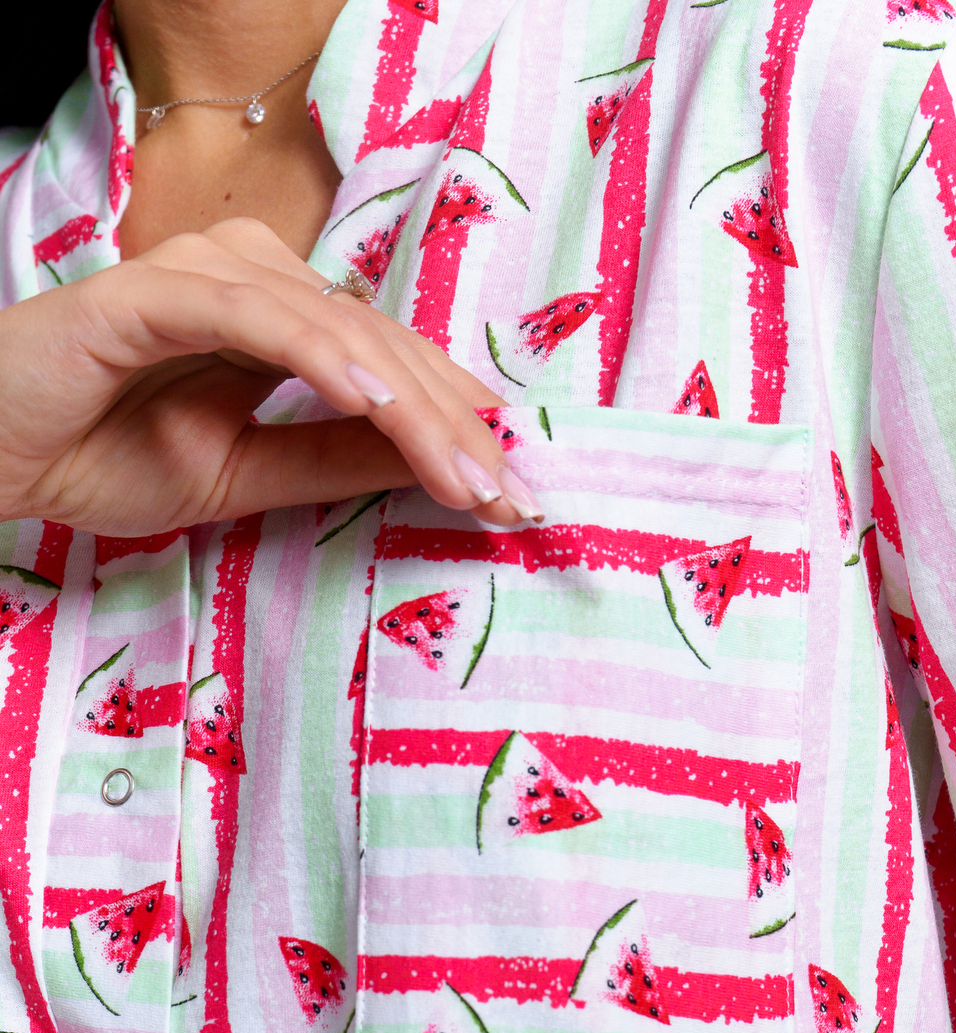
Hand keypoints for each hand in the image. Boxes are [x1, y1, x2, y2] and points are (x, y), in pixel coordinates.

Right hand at [0, 217, 540, 534]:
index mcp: (280, 322)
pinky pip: (256, 319)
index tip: (512, 490)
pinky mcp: (156, 288)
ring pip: (336, 331)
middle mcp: (255, 282)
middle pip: (381, 346)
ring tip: (467, 471)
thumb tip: (435, 464)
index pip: (390, 366)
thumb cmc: (103, 454)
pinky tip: (376, 401)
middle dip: (453, 424)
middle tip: (511, 493)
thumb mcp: (245, 474)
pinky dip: (321, 355)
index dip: (455, 424)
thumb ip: (334, 461)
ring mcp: (207, 275)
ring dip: (409, 403)